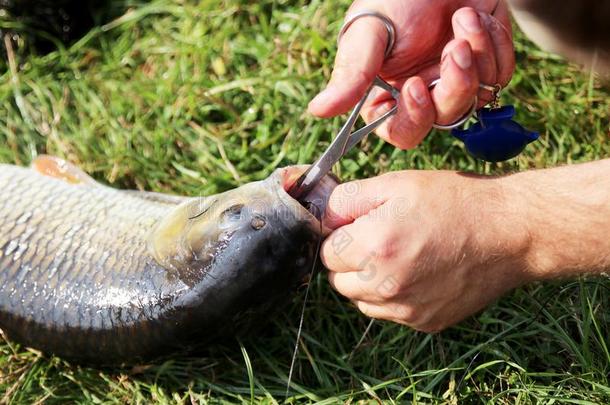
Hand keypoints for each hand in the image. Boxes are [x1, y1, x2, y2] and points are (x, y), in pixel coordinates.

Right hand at [308, 0, 514, 148]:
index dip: (413, 117)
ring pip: (479, 98)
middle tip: (457, 48)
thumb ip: (351, 74)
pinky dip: (495, 44)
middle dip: (456, 85)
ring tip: (464, 16)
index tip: (416, 86)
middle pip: (446, 118)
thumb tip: (317, 110)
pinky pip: (501, 75)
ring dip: (478, 55)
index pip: (401, 131)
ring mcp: (456, 80)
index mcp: (388, 94)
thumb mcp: (369, 32)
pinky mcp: (486, 65)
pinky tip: (477, 17)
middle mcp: (423, 94)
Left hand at [320, 170, 531, 331]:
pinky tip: (417, 272)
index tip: (359, 225)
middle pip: (338, 280)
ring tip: (400, 255)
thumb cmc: (455, 202)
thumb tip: (321, 214)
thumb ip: (348, 199)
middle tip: (378, 238)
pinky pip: (389, 313)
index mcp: (374, 246)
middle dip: (349, 259)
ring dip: (367, 281)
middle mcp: (386, 285)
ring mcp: (406, 310)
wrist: (510, 232)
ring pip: (361, 300)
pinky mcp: (424, 323)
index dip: (340, 235)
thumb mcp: (397, 184)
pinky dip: (392, 297)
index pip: (326, 252)